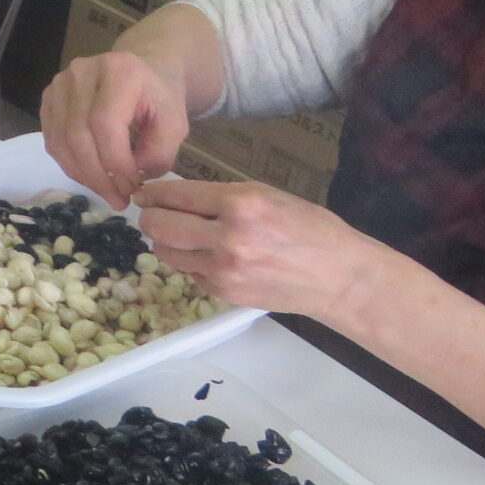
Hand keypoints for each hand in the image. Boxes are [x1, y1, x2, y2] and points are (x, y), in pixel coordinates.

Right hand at [41, 47, 193, 208]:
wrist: (141, 74)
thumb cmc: (158, 98)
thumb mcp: (175, 123)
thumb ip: (160, 151)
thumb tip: (131, 177)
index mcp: (118, 70)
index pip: (104, 122)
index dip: (115, 161)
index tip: (133, 186)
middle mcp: (81, 72)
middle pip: (77, 134)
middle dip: (98, 175)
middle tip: (119, 199)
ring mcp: (59, 85)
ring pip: (61, 141)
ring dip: (83, 175)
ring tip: (107, 192)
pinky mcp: (48, 100)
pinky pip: (53, 142)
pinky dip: (71, 166)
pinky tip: (92, 177)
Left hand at [133, 178, 384, 320]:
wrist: (340, 278)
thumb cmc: (310, 230)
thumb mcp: (268, 196)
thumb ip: (221, 195)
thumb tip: (173, 194)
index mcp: (241, 205)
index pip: (174, 195)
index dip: (152, 193)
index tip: (144, 192)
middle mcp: (227, 237)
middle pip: (158, 226)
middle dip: (151, 217)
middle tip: (156, 214)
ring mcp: (223, 269)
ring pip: (166, 252)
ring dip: (167, 242)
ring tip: (184, 235)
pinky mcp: (224, 292)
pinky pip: (187, 273)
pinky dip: (190, 263)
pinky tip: (210, 256)